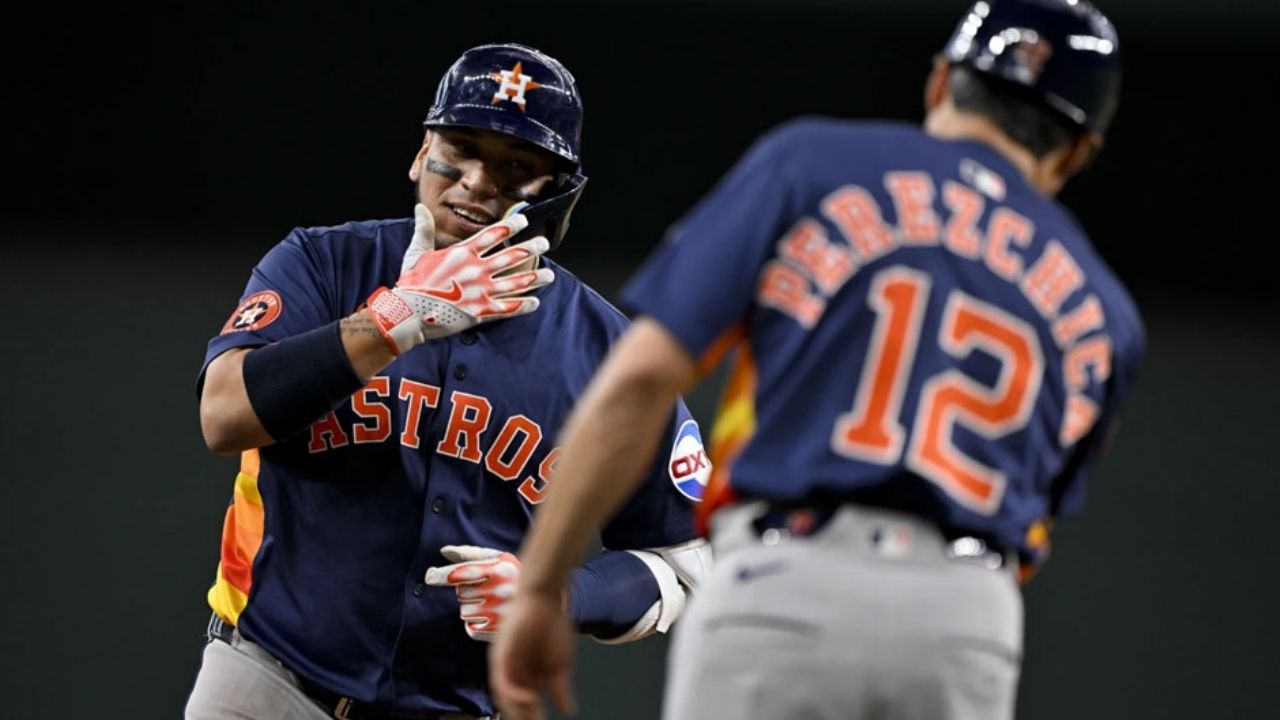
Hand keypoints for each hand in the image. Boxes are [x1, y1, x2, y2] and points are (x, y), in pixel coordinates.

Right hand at [365, 204, 554, 353]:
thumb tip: (420, 207)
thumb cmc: (412, 284)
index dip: (511, 226)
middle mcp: (476, 270)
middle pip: (511, 257)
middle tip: (545, 244)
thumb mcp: (416, 252)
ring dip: (535, 278)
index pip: (492, 235)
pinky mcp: (481, 313)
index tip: (524, 220)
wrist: (408, 314)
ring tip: (550, 275)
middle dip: (531, 249)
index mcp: (462, 254)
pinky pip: (508, 308)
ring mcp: (480, 292)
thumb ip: (423, 229)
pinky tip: (536, 302)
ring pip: (516, 283)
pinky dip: (524, 305)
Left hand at [423, 545, 521, 641]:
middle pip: (461, 593)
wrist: (545, 604)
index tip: (430, 576)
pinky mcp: (498, 632)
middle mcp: (500, 591)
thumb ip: (471, 554)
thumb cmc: (515, 576)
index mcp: (500, 570)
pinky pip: (471, 629)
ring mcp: (500, 613)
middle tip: (483, 589)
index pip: (463, 572)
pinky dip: (475, 624)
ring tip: (489, 603)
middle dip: (466, 590)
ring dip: (470, 608)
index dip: (442, 575)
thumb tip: (444, 551)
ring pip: (464, 612)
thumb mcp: (499, 559)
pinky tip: (488, 617)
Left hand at [489, 591, 576, 719]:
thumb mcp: (560, 665)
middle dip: (524, 717)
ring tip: (533, 718)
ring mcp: (505, 665)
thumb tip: (569, 711)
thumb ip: (560, 689)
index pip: (525, 702)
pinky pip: (502, 682)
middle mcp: (512, 672)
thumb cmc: (553, 626)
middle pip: (513, 703)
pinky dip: (514, 694)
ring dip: (517, 710)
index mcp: (526, 674)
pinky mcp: (500, 656)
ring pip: (505, 696)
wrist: (545, 599)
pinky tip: (529, 699)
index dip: (532, 716)